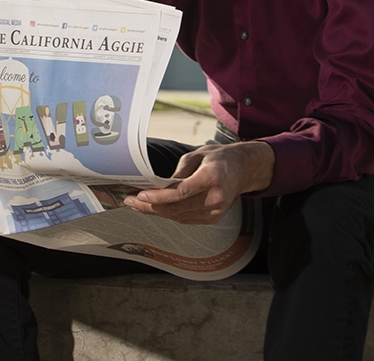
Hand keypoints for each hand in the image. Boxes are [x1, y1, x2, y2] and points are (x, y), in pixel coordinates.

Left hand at [123, 141, 274, 224]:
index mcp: (212, 177)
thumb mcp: (197, 154)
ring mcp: (216, 211)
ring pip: (178, 216)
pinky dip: (169, 214)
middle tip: (129, 202)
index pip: (181, 192)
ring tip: (138, 205)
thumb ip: (179, 171)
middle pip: (176, 208)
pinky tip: (156, 208)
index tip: (140, 195)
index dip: (158, 197)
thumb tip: (160, 186)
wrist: (243, 170)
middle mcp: (216, 197)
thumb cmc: (219, 159)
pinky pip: (185, 219)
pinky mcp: (214, 219)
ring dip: (156, 212)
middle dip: (150, 206)